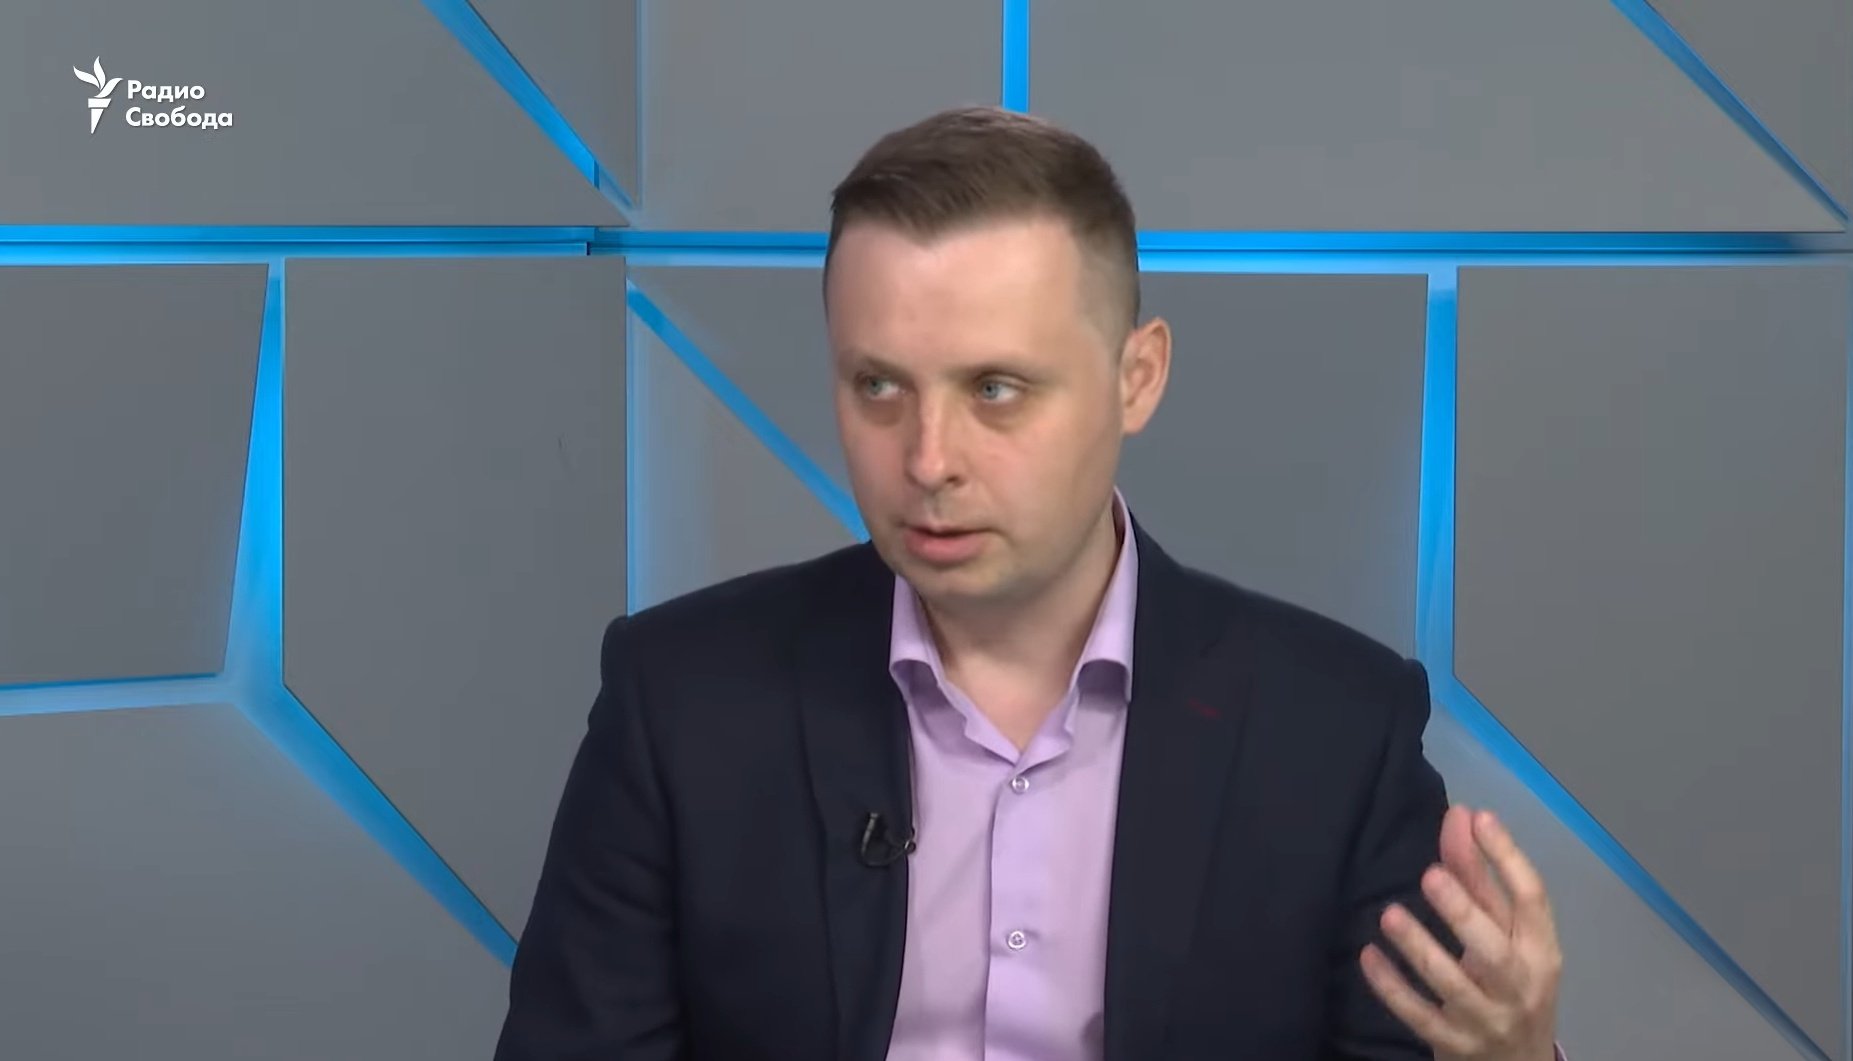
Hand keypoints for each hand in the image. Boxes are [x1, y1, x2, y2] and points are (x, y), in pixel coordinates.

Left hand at [1359, 806, 1562, 1060]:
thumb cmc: (1511, 986)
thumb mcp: (1507, 938)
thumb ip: (1481, 880)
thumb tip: (1461, 815)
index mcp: (1541, 951)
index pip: (1533, 900)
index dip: (1508, 856)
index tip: (1478, 817)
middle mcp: (1520, 985)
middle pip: (1495, 949)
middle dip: (1464, 911)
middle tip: (1430, 873)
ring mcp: (1487, 1019)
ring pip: (1453, 984)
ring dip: (1420, 948)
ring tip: (1389, 914)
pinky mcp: (1453, 1044)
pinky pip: (1419, 1016)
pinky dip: (1392, 987)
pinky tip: (1368, 955)